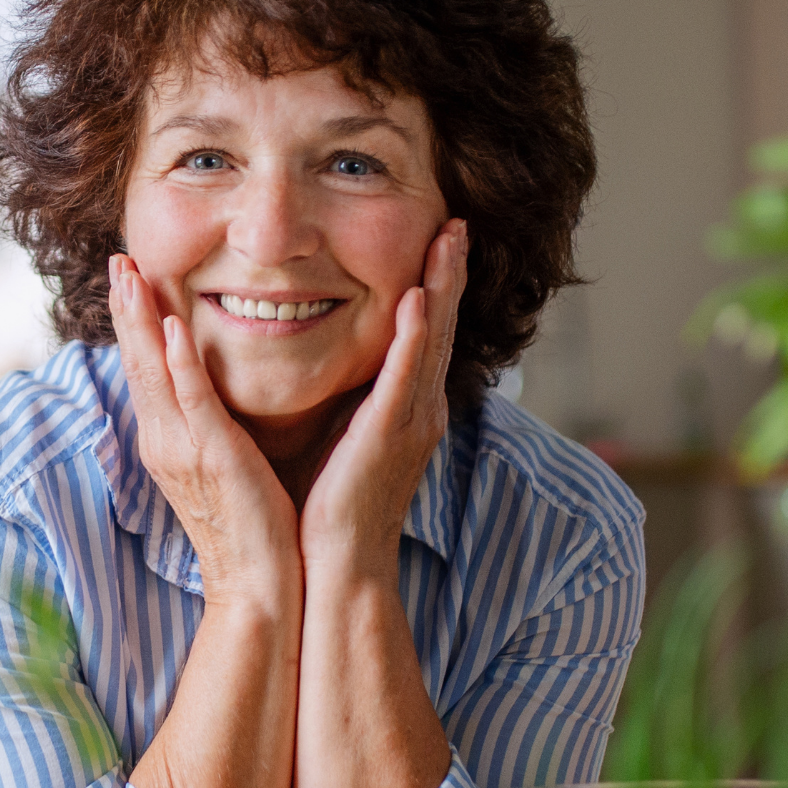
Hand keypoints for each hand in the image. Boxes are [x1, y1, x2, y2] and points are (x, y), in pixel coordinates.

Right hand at [107, 255, 300, 607]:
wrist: (260, 584)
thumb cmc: (252, 527)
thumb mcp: (223, 465)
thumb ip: (213, 427)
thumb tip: (214, 396)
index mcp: (168, 441)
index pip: (145, 369)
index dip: (133, 322)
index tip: (127, 277)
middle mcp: (165, 441)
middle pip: (136, 362)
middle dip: (125, 308)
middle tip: (117, 258)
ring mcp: (183, 450)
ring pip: (153, 373)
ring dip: (140, 321)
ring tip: (130, 275)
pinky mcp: (212, 459)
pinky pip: (191, 404)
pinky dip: (178, 365)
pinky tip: (172, 329)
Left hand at [300, 220, 467, 580]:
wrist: (338, 564)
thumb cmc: (331, 507)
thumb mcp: (343, 436)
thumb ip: (348, 399)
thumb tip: (332, 366)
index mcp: (407, 408)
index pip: (425, 334)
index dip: (435, 286)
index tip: (437, 240)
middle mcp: (419, 409)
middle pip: (439, 325)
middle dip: (449, 272)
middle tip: (456, 223)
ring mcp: (410, 421)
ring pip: (431, 340)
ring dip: (441, 287)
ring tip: (448, 240)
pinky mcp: (389, 436)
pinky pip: (405, 377)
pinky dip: (414, 337)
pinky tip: (417, 300)